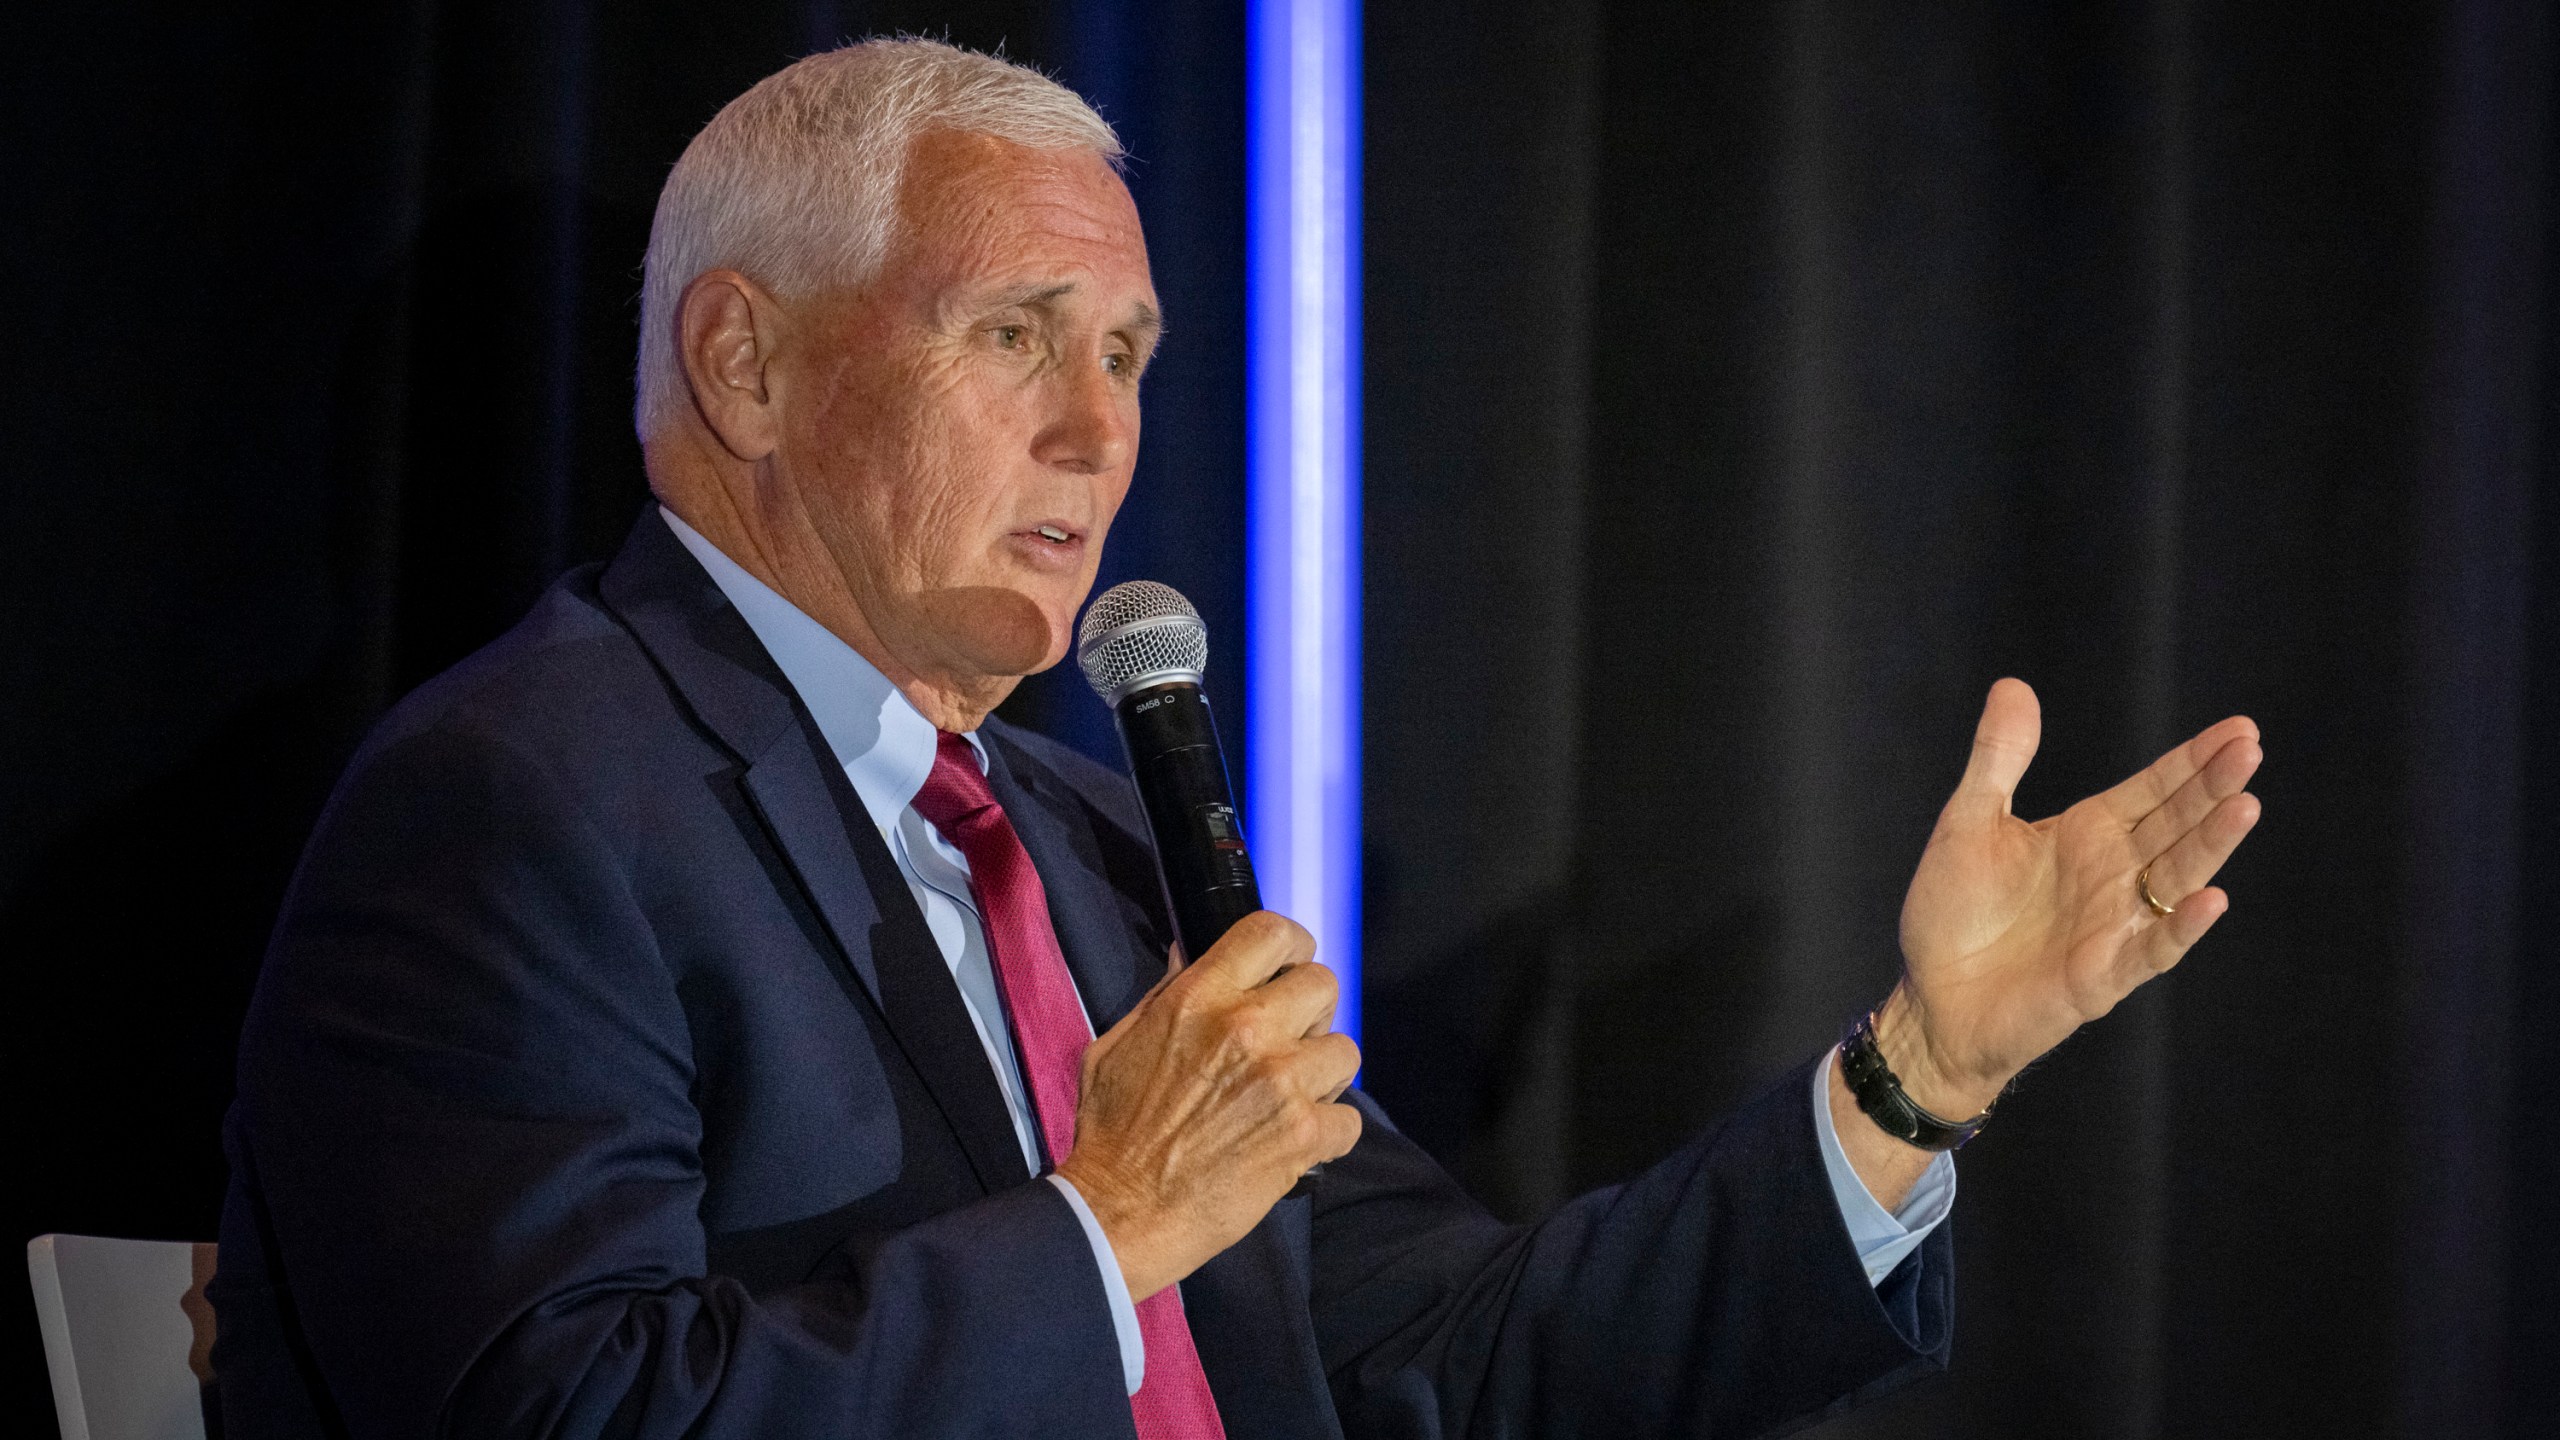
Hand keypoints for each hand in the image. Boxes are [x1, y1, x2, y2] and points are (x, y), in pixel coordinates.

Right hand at [1054, 911, 1362, 1299]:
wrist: (1119, 1212)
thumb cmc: (1111, 1133)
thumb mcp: (1117, 1044)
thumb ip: (1163, 995)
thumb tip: (1187, 951)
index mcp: (1199, 999)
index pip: (1271, 932)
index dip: (1291, 945)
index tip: (1288, 965)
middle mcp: (1246, 1029)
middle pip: (1323, 984)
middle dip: (1311, 1011)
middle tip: (1290, 1040)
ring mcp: (1281, 1081)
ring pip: (1345, 1050)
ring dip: (1324, 1073)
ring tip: (1293, 1097)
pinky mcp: (1303, 1134)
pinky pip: (1349, 1119)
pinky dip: (1329, 1133)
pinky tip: (1297, 1142)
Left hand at [1883, 678, 2262, 1116]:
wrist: (1932, 999)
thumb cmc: (1952, 914)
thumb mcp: (1968, 822)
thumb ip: (1997, 759)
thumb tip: (2013, 684)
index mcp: (2086, 834)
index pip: (2154, 789)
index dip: (2194, 761)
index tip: (2240, 729)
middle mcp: (2112, 875)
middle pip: (2175, 825)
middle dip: (2212, 787)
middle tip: (2251, 749)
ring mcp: (2114, 926)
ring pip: (2176, 878)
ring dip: (2210, 845)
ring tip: (2245, 806)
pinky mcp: (2102, 976)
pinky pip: (2151, 949)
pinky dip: (2181, 926)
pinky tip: (2212, 899)